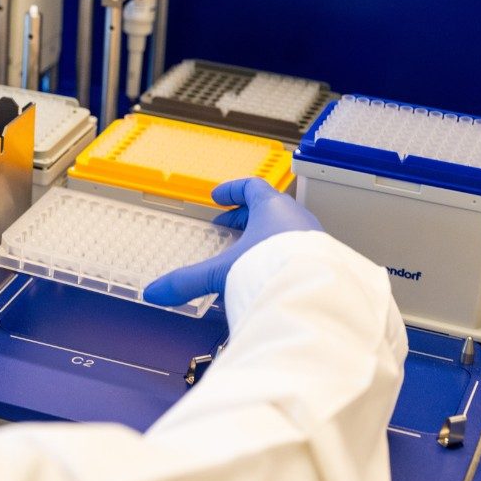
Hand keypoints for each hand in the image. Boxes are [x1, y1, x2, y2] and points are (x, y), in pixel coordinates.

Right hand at [142, 177, 321, 306]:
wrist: (315, 294)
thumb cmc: (275, 268)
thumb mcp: (224, 271)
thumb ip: (188, 281)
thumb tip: (157, 291)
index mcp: (272, 207)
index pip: (251, 186)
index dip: (232, 190)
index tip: (217, 196)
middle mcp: (295, 218)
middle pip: (268, 207)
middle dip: (244, 217)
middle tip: (226, 228)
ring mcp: (313, 238)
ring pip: (284, 228)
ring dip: (263, 236)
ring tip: (246, 253)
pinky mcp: (323, 260)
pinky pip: (297, 249)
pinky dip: (279, 254)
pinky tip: (268, 273)